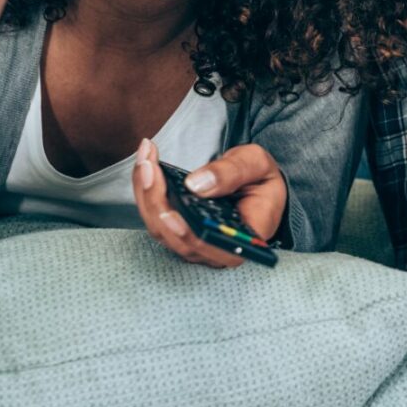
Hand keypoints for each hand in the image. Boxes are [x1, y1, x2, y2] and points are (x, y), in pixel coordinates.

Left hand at [132, 139, 288, 268]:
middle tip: (148, 165)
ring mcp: (194, 243)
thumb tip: (196, 185)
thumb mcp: (256, 164)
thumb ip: (232, 172)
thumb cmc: (261, 179)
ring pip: (159, 227)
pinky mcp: (179, 231)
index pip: (210, 247)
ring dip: (145, 191)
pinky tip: (146, 163)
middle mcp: (215, 249)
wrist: (257, 184)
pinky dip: (146, 189)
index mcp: (243, 241)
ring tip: (146, 157)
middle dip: (155, 199)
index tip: (169, 213)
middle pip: (174, 236)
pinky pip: (155, 216)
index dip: (186, 236)